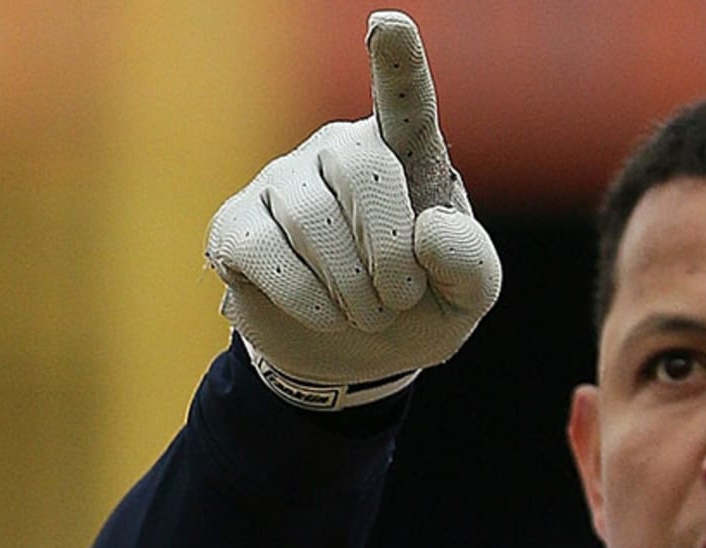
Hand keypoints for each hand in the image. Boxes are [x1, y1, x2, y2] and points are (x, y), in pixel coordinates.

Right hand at [205, 11, 501, 408]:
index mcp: (402, 155)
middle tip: (398, 300)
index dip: (398, 64)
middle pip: (363, 168)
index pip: (402, 100)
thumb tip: (429, 230)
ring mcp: (280, 183)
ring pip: (311, 219)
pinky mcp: (236, 225)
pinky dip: (308, 300)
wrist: (354, 356)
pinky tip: (325, 313)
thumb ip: (469, 261)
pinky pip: (266, 252)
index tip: (390, 25)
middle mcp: (337, 151)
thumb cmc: (418, 305)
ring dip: (352, 289)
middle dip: (390, 250)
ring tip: (365, 313)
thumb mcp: (466, 294)